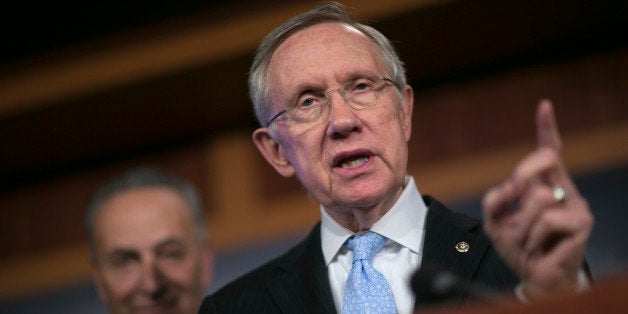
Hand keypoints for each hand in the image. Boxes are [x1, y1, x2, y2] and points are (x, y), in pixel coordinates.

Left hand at [482, 99, 593, 300]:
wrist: (533, 277)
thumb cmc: (518, 246)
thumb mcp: (495, 221)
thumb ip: (494, 199)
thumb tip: (510, 185)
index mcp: (543, 183)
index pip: (547, 151)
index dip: (546, 128)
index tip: (544, 105)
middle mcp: (562, 188)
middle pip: (541, 159)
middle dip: (519, 177)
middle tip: (512, 205)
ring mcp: (575, 203)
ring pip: (537, 196)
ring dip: (521, 225)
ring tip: (527, 240)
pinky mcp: (582, 222)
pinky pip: (546, 220)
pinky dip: (532, 238)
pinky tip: (539, 248)